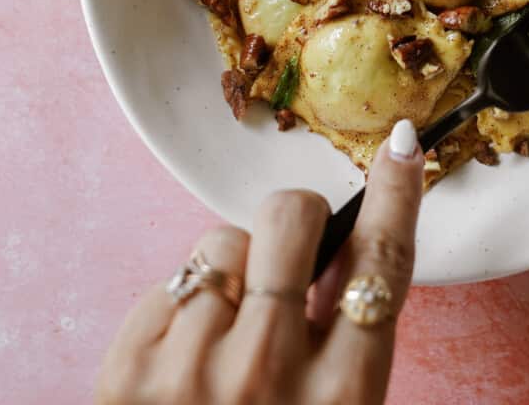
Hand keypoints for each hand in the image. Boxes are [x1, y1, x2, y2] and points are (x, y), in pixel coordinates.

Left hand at [97, 119, 424, 404]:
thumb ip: (349, 346)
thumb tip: (346, 249)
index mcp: (340, 397)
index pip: (382, 265)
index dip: (398, 195)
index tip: (401, 149)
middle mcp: (267, 372)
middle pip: (293, 219)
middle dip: (295, 221)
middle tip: (287, 257)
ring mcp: (190, 368)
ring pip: (221, 242)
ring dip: (233, 272)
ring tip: (228, 333)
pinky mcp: (127, 369)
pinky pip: (168, 280)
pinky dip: (183, 304)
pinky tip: (187, 356)